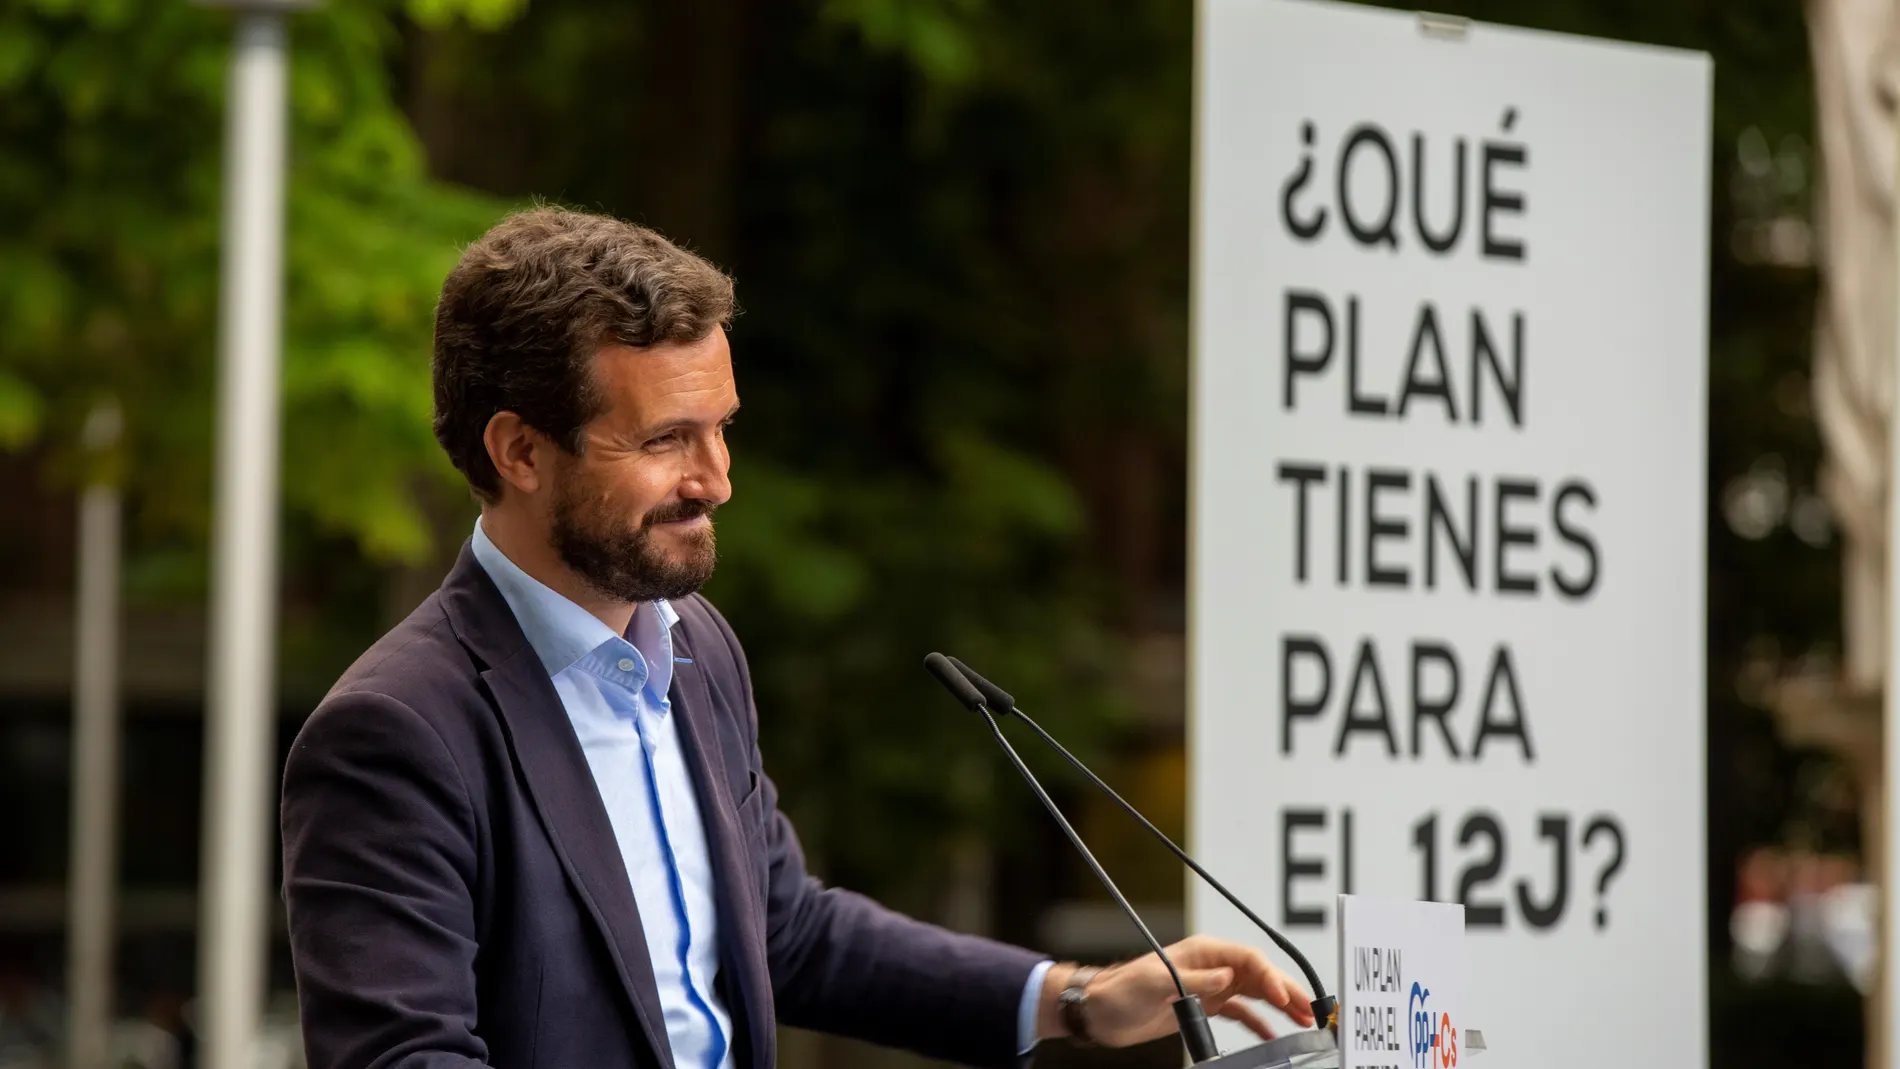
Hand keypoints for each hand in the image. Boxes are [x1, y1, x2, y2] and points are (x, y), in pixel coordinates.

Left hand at [1040, 935, 1315, 1047]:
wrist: (1101, 1011)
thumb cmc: (1122, 990)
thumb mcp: (1156, 982)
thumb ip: (1194, 979)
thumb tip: (1228, 976)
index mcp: (1203, 952)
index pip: (1248, 959)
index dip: (1270, 977)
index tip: (1282, 997)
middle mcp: (1212, 967)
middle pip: (1259, 976)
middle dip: (1286, 991)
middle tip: (1309, 1011)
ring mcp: (1210, 987)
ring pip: (1255, 993)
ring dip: (1279, 1006)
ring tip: (1303, 1021)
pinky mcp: (1203, 1007)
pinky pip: (1240, 1013)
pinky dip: (1259, 1023)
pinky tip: (1273, 1034)